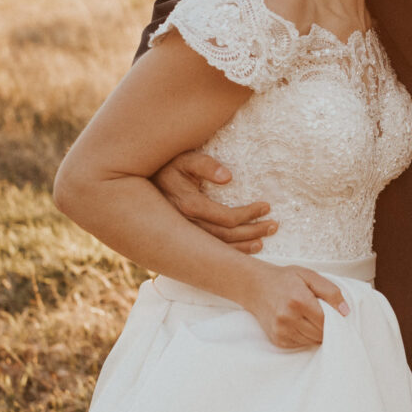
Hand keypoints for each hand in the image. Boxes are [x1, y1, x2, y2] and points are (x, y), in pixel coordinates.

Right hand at [153, 150, 274, 253]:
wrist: (137, 182)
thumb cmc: (167, 164)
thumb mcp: (184, 158)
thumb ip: (205, 165)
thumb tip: (228, 176)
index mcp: (188, 205)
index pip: (226, 217)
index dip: (248, 214)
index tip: (266, 206)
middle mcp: (185, 224)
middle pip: (225, 236)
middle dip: (252, 232)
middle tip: (274, 225)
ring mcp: (183, 234)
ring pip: (217, 248)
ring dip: (244, 246)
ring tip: (264, 240)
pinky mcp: (182, 238)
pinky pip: (209, 251)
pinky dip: (230, 253)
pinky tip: (246, 250)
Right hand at [242, 262, 348, 349]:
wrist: (255, 286)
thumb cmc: (285, 279)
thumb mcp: (309, 276)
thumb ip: (330, 291)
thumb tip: (345, 311)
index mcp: (298, 300)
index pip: (326, 320)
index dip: (334, 319)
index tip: (335, 314)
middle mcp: (288, 318)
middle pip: (320, 333)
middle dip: (326, 326)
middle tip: (321, 314)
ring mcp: (281, 330)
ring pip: (311, 341)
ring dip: (316, 332)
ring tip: (309, 316)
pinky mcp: (278, 339)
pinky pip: (301, 344)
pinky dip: (305, 336)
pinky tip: (300, 322)